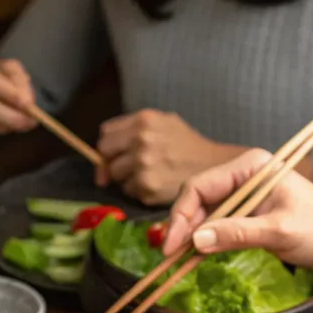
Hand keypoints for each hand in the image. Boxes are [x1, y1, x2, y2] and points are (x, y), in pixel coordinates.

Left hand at [96, 109, 241, 204]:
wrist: (212, 166)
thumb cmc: (185, 144)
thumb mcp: (163, 122)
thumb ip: (131, 129)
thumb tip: (100, 155)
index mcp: (144, 120)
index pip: (105, 135)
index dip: (109, 146)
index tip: (114, 155)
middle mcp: (141, 141)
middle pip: (106, 156)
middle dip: (114, 162)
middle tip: (130, 167)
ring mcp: (143, 166)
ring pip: (116, 176)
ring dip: (126, 178)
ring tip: (148, 174)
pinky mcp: (147, 188)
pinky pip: (129, 191)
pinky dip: (139, 191)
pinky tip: (156, 184)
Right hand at [164, 149, 312, 269]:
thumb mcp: (280, 232)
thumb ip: (238, 234)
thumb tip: (196, 240)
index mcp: (250, 167)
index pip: (200, 186)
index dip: (181, 215)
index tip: (172, 245)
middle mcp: (241, 176)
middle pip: (195, 199)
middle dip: (181, 227)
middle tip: (169, 257)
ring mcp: (241, 195)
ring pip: (201, 214)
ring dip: (189, 236)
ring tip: (178, 261)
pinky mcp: (243, 214)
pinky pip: (213, 226)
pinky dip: (202, 242)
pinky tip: (193, 258)